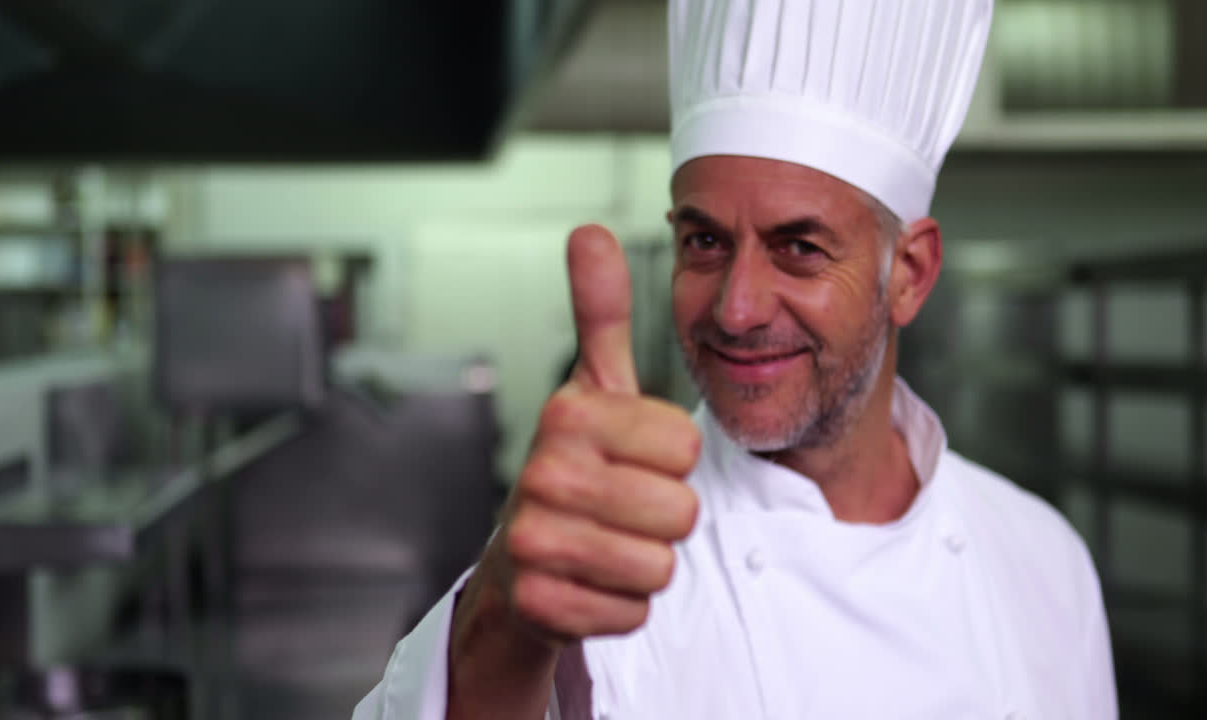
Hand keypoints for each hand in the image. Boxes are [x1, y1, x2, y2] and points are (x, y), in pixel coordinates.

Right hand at [447, 225, 700, 717]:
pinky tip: (592, 581)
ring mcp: (536, 544)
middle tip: (621, 507)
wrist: (520, 562)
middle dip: (664, 516)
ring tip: (607, 542)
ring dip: (646, 561)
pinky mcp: (541, 606)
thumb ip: (601, 312)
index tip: (633, 458)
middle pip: (680, 511)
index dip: (672, 459)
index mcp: (567, 415)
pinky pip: (635, 611)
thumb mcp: (592, 387)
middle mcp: (543, 475)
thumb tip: (590, 231)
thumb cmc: (575, 468)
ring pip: (661, 565)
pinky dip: (623, 604)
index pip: (685, 445)